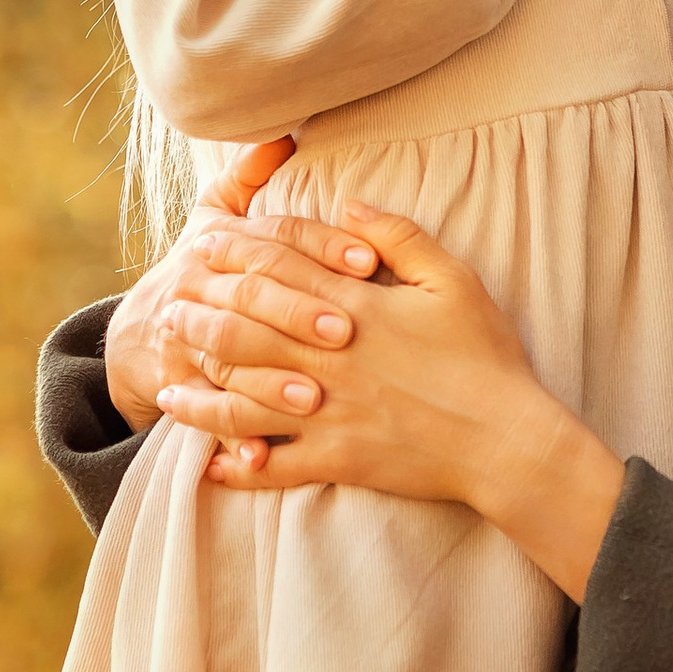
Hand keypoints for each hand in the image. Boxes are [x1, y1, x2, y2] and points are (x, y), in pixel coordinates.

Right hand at [105, 136, 365, 429]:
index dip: (322, 245)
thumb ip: (249, 178)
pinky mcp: (177, 390)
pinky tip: (265, 458)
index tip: (370, 259)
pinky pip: (204, 414)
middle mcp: (198, 287)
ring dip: (269, 379)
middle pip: (250, 295)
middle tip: (348, 330)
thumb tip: (282, 133)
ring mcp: (184, 341)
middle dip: (298, 311)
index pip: (275, 238)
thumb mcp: (216, 219)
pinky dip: (232, 437)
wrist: (140, 337)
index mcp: (219, 244)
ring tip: (316, 397)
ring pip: (227, 357)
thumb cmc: (202, 274)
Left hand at [152, 201, 626, 599]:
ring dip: (200, 394)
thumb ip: (399, 237)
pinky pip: (273, 467)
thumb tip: (349, 203)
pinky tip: (210, 466)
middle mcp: (328, 360)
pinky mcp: (337, 461)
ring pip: (242, 401)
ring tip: (166, 388)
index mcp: (354, 309)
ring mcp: (328, 414)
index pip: (276, 269)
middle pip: (242, 331)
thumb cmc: (486, 356)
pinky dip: (237, 468)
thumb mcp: (454, 279)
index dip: (234, 254)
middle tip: (167, 310)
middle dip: (199, 318)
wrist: (506, 439)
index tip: (204, 245)